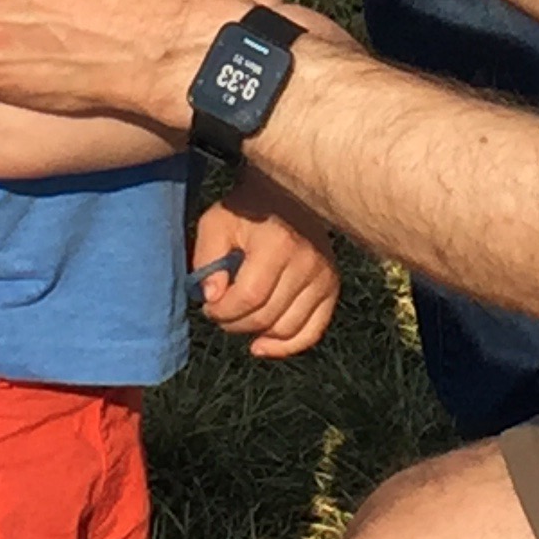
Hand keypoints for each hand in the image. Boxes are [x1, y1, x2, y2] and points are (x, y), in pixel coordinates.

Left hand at [189, 168, 337, 357]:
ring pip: (287, 329)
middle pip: (266, 317)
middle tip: (221, 312)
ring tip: (241, 319)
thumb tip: (213, 299)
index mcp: (278, 244)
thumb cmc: (246, 210)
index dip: (222, 311)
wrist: (287, 192)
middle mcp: (308, 262)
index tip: (209, 305)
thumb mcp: (216, 224)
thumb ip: (207, 260)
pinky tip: (262, 345)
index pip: (248, 298)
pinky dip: (287, 346)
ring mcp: (324, 276)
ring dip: (257, 334)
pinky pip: (312, 332)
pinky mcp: (332, 286)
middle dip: (234, 323)